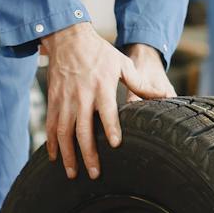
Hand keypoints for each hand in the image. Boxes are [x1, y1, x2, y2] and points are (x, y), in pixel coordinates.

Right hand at [42, 23, 173, 179]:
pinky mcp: (53, 100)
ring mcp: (65, 99)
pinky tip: (55, 158)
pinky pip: (51, 125)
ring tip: (72, 173)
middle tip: (94, 173)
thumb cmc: (99, 52)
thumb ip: (140, 83)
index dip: (111, 128)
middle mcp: (81, 95)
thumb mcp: (122, 64)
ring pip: (64, 132)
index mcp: (101, 86)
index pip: (107, 110)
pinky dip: (52, 143)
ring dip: (68, 155)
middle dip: (88, 154)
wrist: (68, 38)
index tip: (115, 145)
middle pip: (83, 129)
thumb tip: (163, 95)